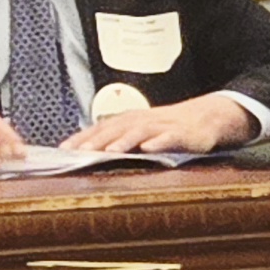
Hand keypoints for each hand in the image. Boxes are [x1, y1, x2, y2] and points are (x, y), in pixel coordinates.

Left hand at [70, 92, 256, 157]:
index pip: (101, 128)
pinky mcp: (183, 134)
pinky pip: (170, 137)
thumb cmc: (168, 128)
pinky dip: (160, 141)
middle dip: (98, 140)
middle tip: (80, 152)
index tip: (63, 149)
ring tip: (110, 151)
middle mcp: (143, 121)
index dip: (82, 138)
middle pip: (117, 128)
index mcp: (130, 121)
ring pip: (141, 132)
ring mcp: (163, 127)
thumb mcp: (141, 132)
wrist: (206, 118)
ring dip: (125, 140)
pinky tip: (150, 148)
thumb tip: (87, 151)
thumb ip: (117, 140)